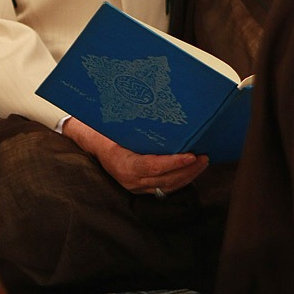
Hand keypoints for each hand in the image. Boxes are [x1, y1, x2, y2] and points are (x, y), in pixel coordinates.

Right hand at [62, 117, 208, 195]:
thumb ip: (135, 121)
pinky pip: (164, 188)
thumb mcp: (117, 124)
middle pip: (166, 180)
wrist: (90, 142)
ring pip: (167, 187)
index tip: (191, 155)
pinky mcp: (141, 188)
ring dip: (188, 176)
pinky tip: (190, 170)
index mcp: (124, 164)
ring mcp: (136, 187)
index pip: (154, 167)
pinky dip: (179, 179)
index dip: (174, 163)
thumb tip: (159, 105)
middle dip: (188, 170)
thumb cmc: (104, 130)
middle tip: (204, 157)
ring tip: (202, 162)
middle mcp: (130, 180)